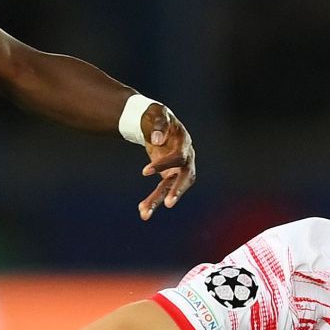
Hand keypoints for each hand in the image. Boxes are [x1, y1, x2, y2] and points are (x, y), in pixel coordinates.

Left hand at [138, 103, 196, 220]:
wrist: (156, 123)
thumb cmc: (156, 116)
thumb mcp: (156, 114)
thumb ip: (158, 125)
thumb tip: (158, 140)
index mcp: (184, 142)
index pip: (178, 157)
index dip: (163, 164)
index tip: (145, 172)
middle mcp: (186, 158)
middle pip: (186, 177)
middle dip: (177, 190)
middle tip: (168, 204)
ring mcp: (179, 169)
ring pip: (171, 188)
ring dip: (158, 201)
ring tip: (144, 214)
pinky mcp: (170, 176)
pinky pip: (163, 190)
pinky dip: (153, 200)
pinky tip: (142, 210)